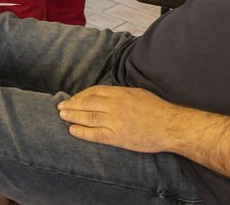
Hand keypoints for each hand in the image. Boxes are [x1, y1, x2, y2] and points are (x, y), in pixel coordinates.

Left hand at [58, 85, 179, 152]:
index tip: (74, 98)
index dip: (81, 95)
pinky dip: (81, 132)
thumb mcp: (137, 93)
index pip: (94, 92)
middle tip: (61, 106)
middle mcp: (114, 105)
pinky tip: (72, 130)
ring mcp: (114, 121)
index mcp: (119, 93)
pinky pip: (94, 134)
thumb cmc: (157, 109)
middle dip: (72, 104)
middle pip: (87, 103)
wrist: (169, 126)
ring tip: (62, 115)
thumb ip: (120, 93)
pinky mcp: (116, 137)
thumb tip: (106, 95)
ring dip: (72, 116)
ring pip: (87, 117)